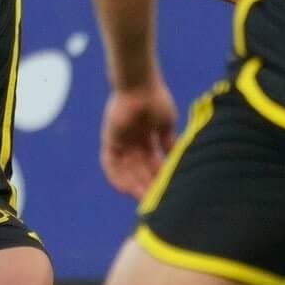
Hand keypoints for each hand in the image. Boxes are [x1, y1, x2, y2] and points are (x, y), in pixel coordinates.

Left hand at [99, 80, 177, 197]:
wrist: (140, 85)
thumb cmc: (156, 100)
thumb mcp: (166, 125)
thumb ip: (168, 142)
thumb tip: (175, 158)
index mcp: (148, 138)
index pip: (152, 164)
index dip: (158, 177)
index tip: (167, 189)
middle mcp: (133, 143)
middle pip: (139, 170)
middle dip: (148, 184)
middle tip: (157, 199)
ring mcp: (121, 142)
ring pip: (126, 170)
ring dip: (134, 184)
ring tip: (145, 197)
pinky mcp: (109, 140)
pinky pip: (109, 164)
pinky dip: (116, 177)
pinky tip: (126, 189)